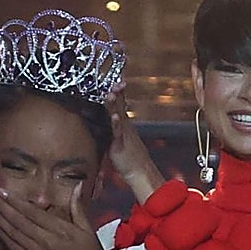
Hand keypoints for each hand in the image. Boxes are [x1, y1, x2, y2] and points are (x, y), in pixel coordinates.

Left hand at [0, 184, 117, 249]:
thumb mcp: (89, 232)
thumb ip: (78, 208)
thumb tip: (77, 185)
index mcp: (61, 230)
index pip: (32, 212)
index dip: (14, 201)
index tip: (1, 190)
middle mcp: (47, 241)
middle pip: (19, 221)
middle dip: (0, 206)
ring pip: (13, 233)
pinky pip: (14, 249)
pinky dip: (3, 237)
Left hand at [105, 81, 164, 202]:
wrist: (140, 172)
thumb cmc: (130, 159)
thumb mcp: (121, 140)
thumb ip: (115, 129)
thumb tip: (110, 122)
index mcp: (124, 124)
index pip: (120, 102)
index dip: (119, 89)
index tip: (117, 77)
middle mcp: (125, 126)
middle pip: (121, 104)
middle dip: (118, 90)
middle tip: (118, 78)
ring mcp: (124, 134)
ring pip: (119, 115)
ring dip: (115, 104)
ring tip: (112, 92)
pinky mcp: (121, 144)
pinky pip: (118, 133)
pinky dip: (117, 124)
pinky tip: (114, 117)